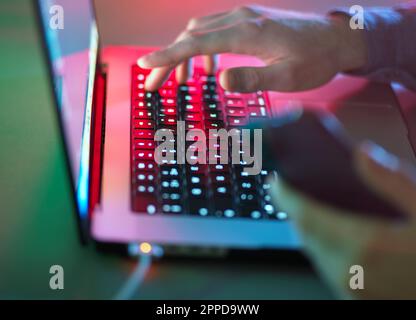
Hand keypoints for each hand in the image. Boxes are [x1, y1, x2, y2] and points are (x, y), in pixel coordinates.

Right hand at [138, 5, 366, 91]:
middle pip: (191, 35)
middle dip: (168, 59)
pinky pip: (215, 30)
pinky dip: (202, 48)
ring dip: (183, 53)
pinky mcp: (250, 20)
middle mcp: (242, 19)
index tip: (145, 66)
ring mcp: (245, 17)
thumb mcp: (289, 77)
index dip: (168, 56)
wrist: (337, 39)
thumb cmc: (315, 61)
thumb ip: (254, 79)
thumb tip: (221, 80)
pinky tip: (208, 68)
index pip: (197, 43)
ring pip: (201, 31)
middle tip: (154, 85)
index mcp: (248, 33)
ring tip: (177, 81)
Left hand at [269, 141, 415, 298]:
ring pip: (314, 253)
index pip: (306, 216)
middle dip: (295, 210)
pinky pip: (328, 268)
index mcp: (366, 245)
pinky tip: (337, 237)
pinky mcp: (357, 298)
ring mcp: (352, 290)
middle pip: (304, 235)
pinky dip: (323, 249)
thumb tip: (363, 155)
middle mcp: (351, 272)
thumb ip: (393, 181)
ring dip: (308, 230)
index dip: (285, 196)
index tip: (276, 181)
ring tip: (313, 209)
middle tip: (294, 190)